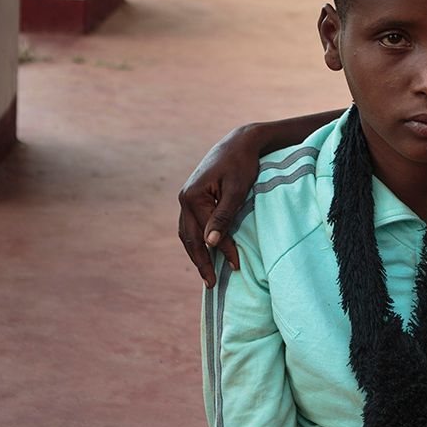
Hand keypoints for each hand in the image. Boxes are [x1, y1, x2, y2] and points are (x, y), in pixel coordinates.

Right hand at [176, 127, 266, 283]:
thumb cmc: (242, 164)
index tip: (237, 266)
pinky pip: (192, 224)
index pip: (206, 233)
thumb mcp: (237, 191)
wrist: (240, 142)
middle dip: (201, 262)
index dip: (222, 251)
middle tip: (211, 284)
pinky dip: (198, 240)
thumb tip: (211, 243)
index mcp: (192, 197)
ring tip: (207, 273)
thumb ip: (224, 216)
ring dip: (197, 253)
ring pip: (188, 233)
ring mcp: (187, 197)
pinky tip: (206, 251)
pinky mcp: (194, 197)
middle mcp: (184, 198)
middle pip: (189, 238)